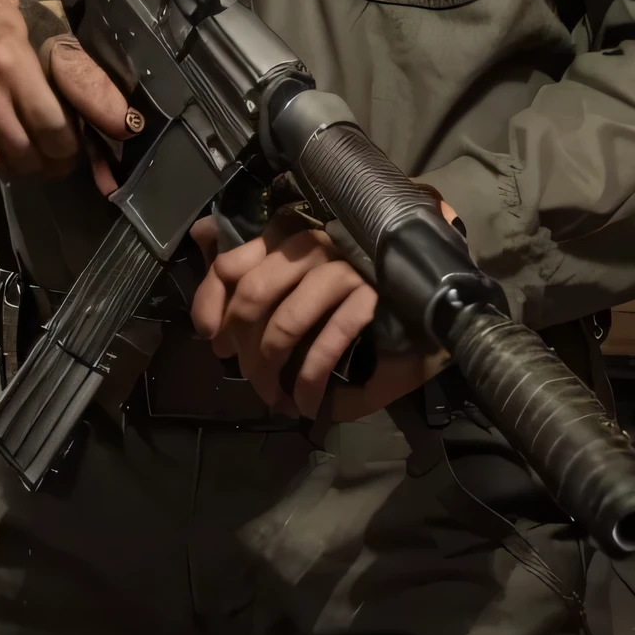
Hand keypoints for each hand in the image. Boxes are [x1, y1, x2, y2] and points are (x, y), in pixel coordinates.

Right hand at [0, 0, 134, 178]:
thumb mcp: (34, 21)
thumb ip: (69, 59)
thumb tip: (111, 103)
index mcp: (15, 55)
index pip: (66, 103)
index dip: (98, 122)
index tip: (122, 131)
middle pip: (46, 143)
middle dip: (67, 155)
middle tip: (72, 153)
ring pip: (18, 162)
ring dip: (38, 166)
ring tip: (44, 157)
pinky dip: (5, 166)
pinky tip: (11, 153)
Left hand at [189, 205, 455, 422]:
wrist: (434, 289)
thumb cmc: (360, 280)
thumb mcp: (305, 269)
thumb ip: (255, 257)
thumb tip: (200, 235)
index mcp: (293, 232)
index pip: (232, 263)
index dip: (211, 305)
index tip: (213, 340)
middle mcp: (316, 242)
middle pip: (253, 295)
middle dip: (242, 348)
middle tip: (248, 376)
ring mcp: (346, 268)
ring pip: (285, 323)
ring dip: (271, 371)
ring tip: (276, 398)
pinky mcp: (372, 297)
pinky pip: (328, 343)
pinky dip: (309, 381)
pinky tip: (307, 402)